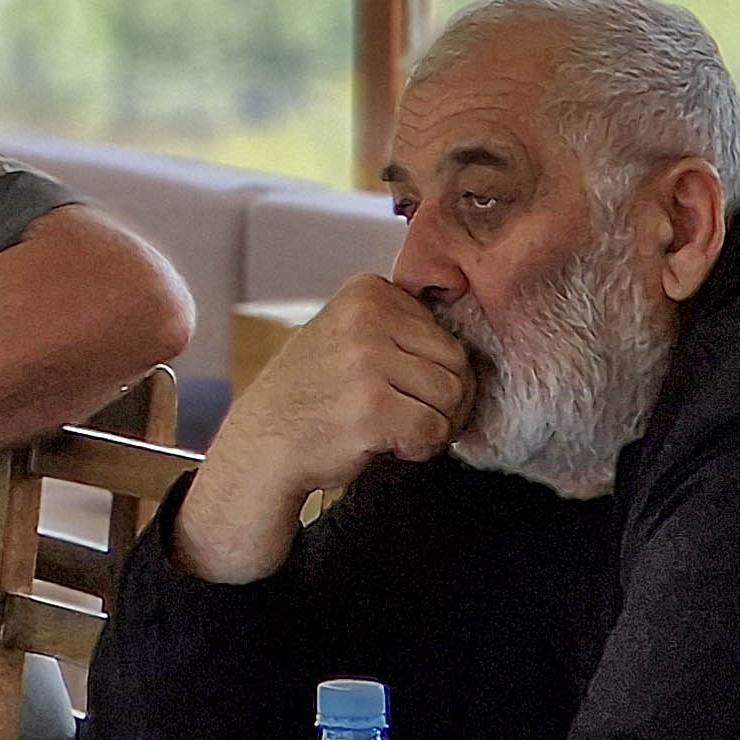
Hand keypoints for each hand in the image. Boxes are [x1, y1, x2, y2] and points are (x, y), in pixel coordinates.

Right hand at [178, 274, 477, 583]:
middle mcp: (365, 317)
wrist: (263, 444)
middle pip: (457, 363)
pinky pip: (433, 430)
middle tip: (411, 417)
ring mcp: (365, 361)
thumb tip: (476, 352)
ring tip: (398, 430)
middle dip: (446, 400)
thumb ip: (401, 329)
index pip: (446, 331)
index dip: (435, 370)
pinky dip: (420, 448)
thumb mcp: (349, 335)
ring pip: (451, 397)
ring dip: (435, 425)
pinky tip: (389, 445)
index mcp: (367, 291)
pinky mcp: (370, 408)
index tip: (403, 388)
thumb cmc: (315, 395)